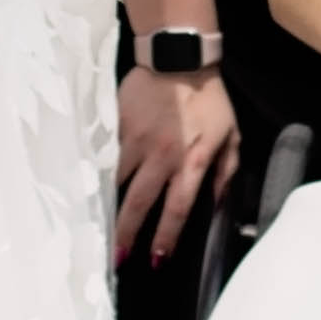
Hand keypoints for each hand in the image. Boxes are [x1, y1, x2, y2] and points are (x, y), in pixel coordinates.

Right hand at [114, 65, 238, 264]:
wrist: (179, 58)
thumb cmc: (210, 99)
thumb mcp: (231, 135)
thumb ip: (226, 172)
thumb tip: (219, 205)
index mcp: (192, 160)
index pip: (177, 208)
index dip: (166, 237)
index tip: (156, 260)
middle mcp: (162, 155)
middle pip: (140, 202)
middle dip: (127, 233)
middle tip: (117, 258)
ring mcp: (136, 140)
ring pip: (116, 182)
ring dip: (108, 207)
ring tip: (97, 229)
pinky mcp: (117, 126)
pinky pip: (106, 156)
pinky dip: (98, 176)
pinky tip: (89, 192)